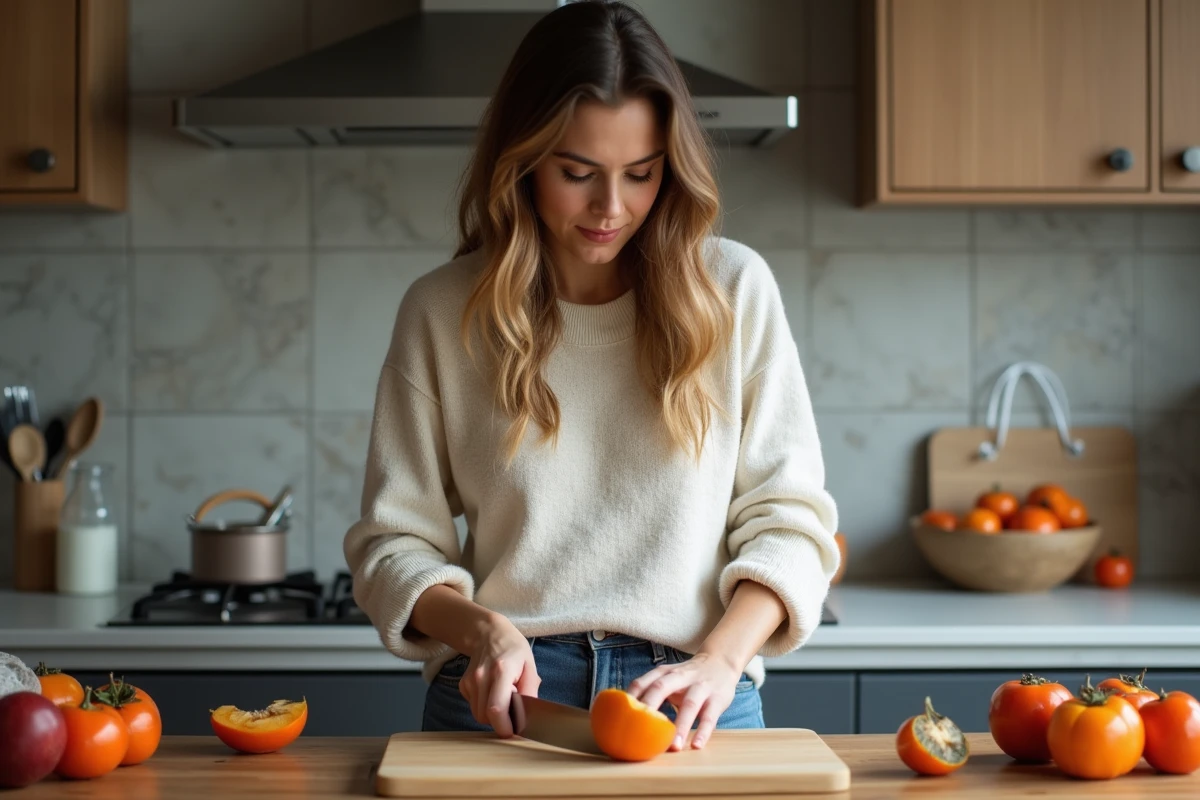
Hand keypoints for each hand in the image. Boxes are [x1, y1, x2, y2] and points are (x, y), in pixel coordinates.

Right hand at [459, 614, 539, 737]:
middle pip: (486, 717)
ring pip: (478, 715)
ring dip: (491, 714)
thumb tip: (527, 716)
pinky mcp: (463, 685)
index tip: (513, 730)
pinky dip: (484, 706)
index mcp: (501, 671)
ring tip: (502, 696)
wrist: (489, 634)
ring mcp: (469, 681)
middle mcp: (481, 677)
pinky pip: (474, 707)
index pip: (496, 709)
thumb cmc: (514, 650)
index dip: (504, 726)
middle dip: (500, 720)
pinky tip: (492, 692)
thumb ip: (531, 691)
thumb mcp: (530, 666)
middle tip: (512, 708)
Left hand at [627, 651, 741, 750]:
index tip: (617, 716)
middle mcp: (680, 676)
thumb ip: (650, 692)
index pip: (642, 682)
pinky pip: (710, 716)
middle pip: (661, 688)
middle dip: (650, 706)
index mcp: (664, 673)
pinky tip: (697, 745)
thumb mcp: (667, 678)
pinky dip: (704, 731)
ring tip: (673, 747)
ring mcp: (700, 686)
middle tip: (639, 730)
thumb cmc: (686, 678)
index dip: (629, 698)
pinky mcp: (717, 698)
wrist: (720, 662)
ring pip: (690, 705)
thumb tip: (622, 717)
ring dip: (681, 726)